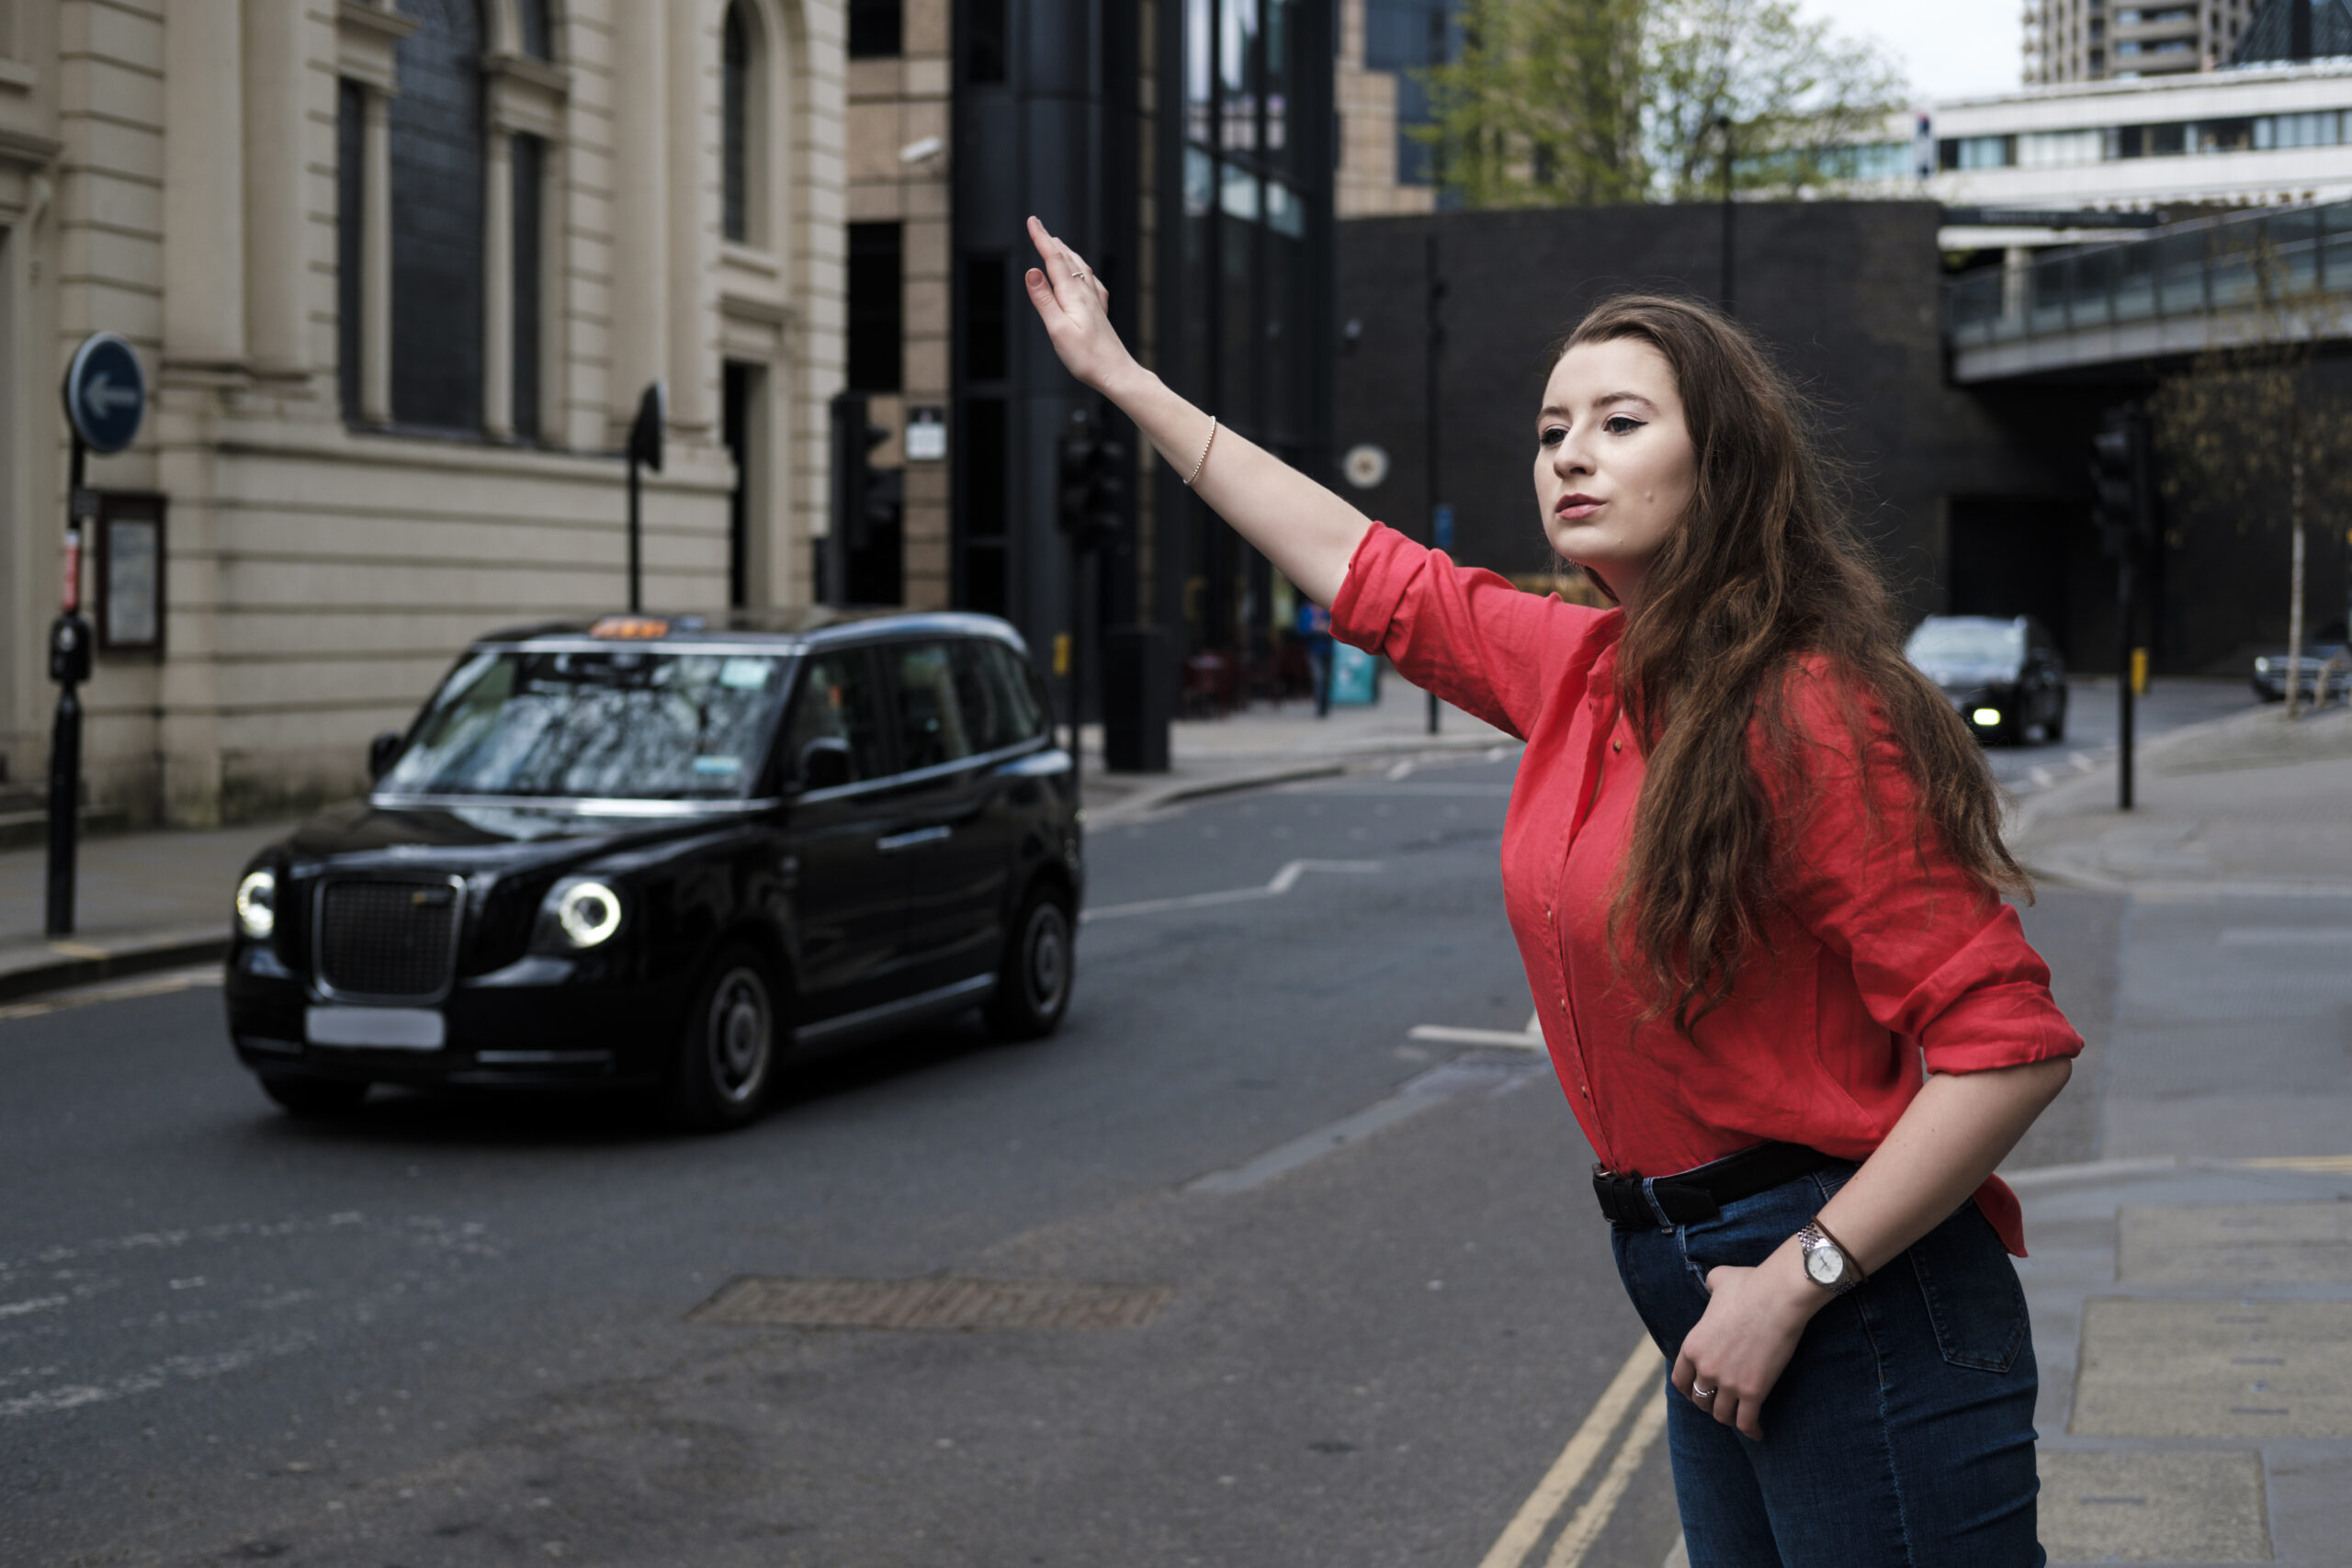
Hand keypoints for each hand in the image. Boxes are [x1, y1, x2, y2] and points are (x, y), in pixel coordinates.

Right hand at [1022, 216, 1134, 395]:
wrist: (1116, 373)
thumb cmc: (1086, 357)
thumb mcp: (1057, 329)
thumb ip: (1044, 299)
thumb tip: (1031, 271)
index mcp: (1073, 295)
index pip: (1053, 260)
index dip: (1041, 239)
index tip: (1032, 221)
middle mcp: (1086, 294)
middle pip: (1067, 259)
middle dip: (1050, 241)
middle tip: (1038, 225)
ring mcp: (1095, 302)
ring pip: (1080, 268)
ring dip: (1066, 253)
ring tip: (1057, 243)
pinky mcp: (1100, 313)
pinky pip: (1091, 282)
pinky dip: (1083, 270)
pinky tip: (1086, 274)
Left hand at [1668, 1244, 1821, 1440]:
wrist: (1778, 1296)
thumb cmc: (1751, 1284)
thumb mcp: (1718, 1279)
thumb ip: (1709, 1285)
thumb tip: (1711, 1282)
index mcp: (1692, 1345)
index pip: (1680, 1380)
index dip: (1689, 1389)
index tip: (1698, 1392)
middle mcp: (1705, 1367)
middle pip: (1700, 1400)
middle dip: (1709, 1403)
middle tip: (1721, 1404)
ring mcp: (1728, 1382)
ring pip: (1721, 1415)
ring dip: (1729, 1417)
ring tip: (1739, 1417)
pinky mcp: (1753, 1392)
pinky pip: (1746, 1422)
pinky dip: (1751, 1431)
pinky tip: (1758, 1433)